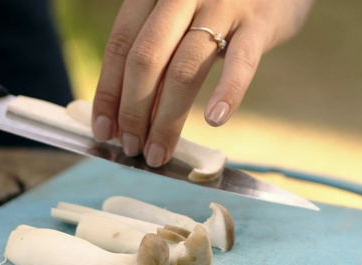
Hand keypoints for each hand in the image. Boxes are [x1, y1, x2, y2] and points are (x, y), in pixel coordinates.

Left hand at [92, 0, 313, 166]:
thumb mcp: (181, 11)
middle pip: (146, 59)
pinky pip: (240, 63)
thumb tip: (129, 110)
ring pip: (185, 69)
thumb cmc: (221, 2)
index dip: (108, 92)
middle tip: (132, 147)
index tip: (103, 131)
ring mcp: (222, 4)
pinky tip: (215, 120)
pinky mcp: (258, 21)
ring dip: (167, 119)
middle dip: (133, 111)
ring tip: (159, 152)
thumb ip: (157, 48)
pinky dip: (227, 93)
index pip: (120, 45)